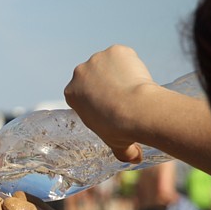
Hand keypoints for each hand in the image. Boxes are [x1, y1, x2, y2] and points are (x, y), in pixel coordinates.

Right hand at [64, 45, 158, 163]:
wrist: (135, 110)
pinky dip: (132, 62)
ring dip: (118, 71)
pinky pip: (124, 55)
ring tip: (133, 87)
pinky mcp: (116, 50)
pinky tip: (139, 77)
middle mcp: (79, 73)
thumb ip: (122, 151)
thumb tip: (134, 159)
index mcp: (71, 93)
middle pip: (92, 74)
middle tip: (122, 95)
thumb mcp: (115, 144)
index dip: (96, 97)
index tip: (109, 104)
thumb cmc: (120, 129)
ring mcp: (97, 59)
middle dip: (104, 82)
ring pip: (109, 62)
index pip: (81, 91)